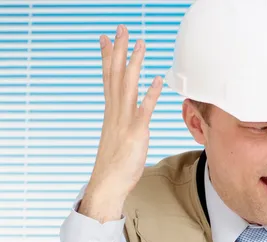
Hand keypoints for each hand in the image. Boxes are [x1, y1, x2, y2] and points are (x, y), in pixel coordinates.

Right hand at [80, 25, 162, 221]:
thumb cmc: (115, 165)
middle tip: (122, 29)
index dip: (108, 58)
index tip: (106, 38)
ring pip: (128, 86)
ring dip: (134, 64)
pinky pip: (143, 110)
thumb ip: (124, 124)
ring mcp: (124, 122)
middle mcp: (115, 112)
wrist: (108, 184)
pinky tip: (156, 79)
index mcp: (111, 113)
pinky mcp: (135, 133)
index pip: (109, 79)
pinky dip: (149, 94)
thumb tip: (129, 119)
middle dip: (120, 51)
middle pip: (116, 75)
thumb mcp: (120, 138)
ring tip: (140, 44)